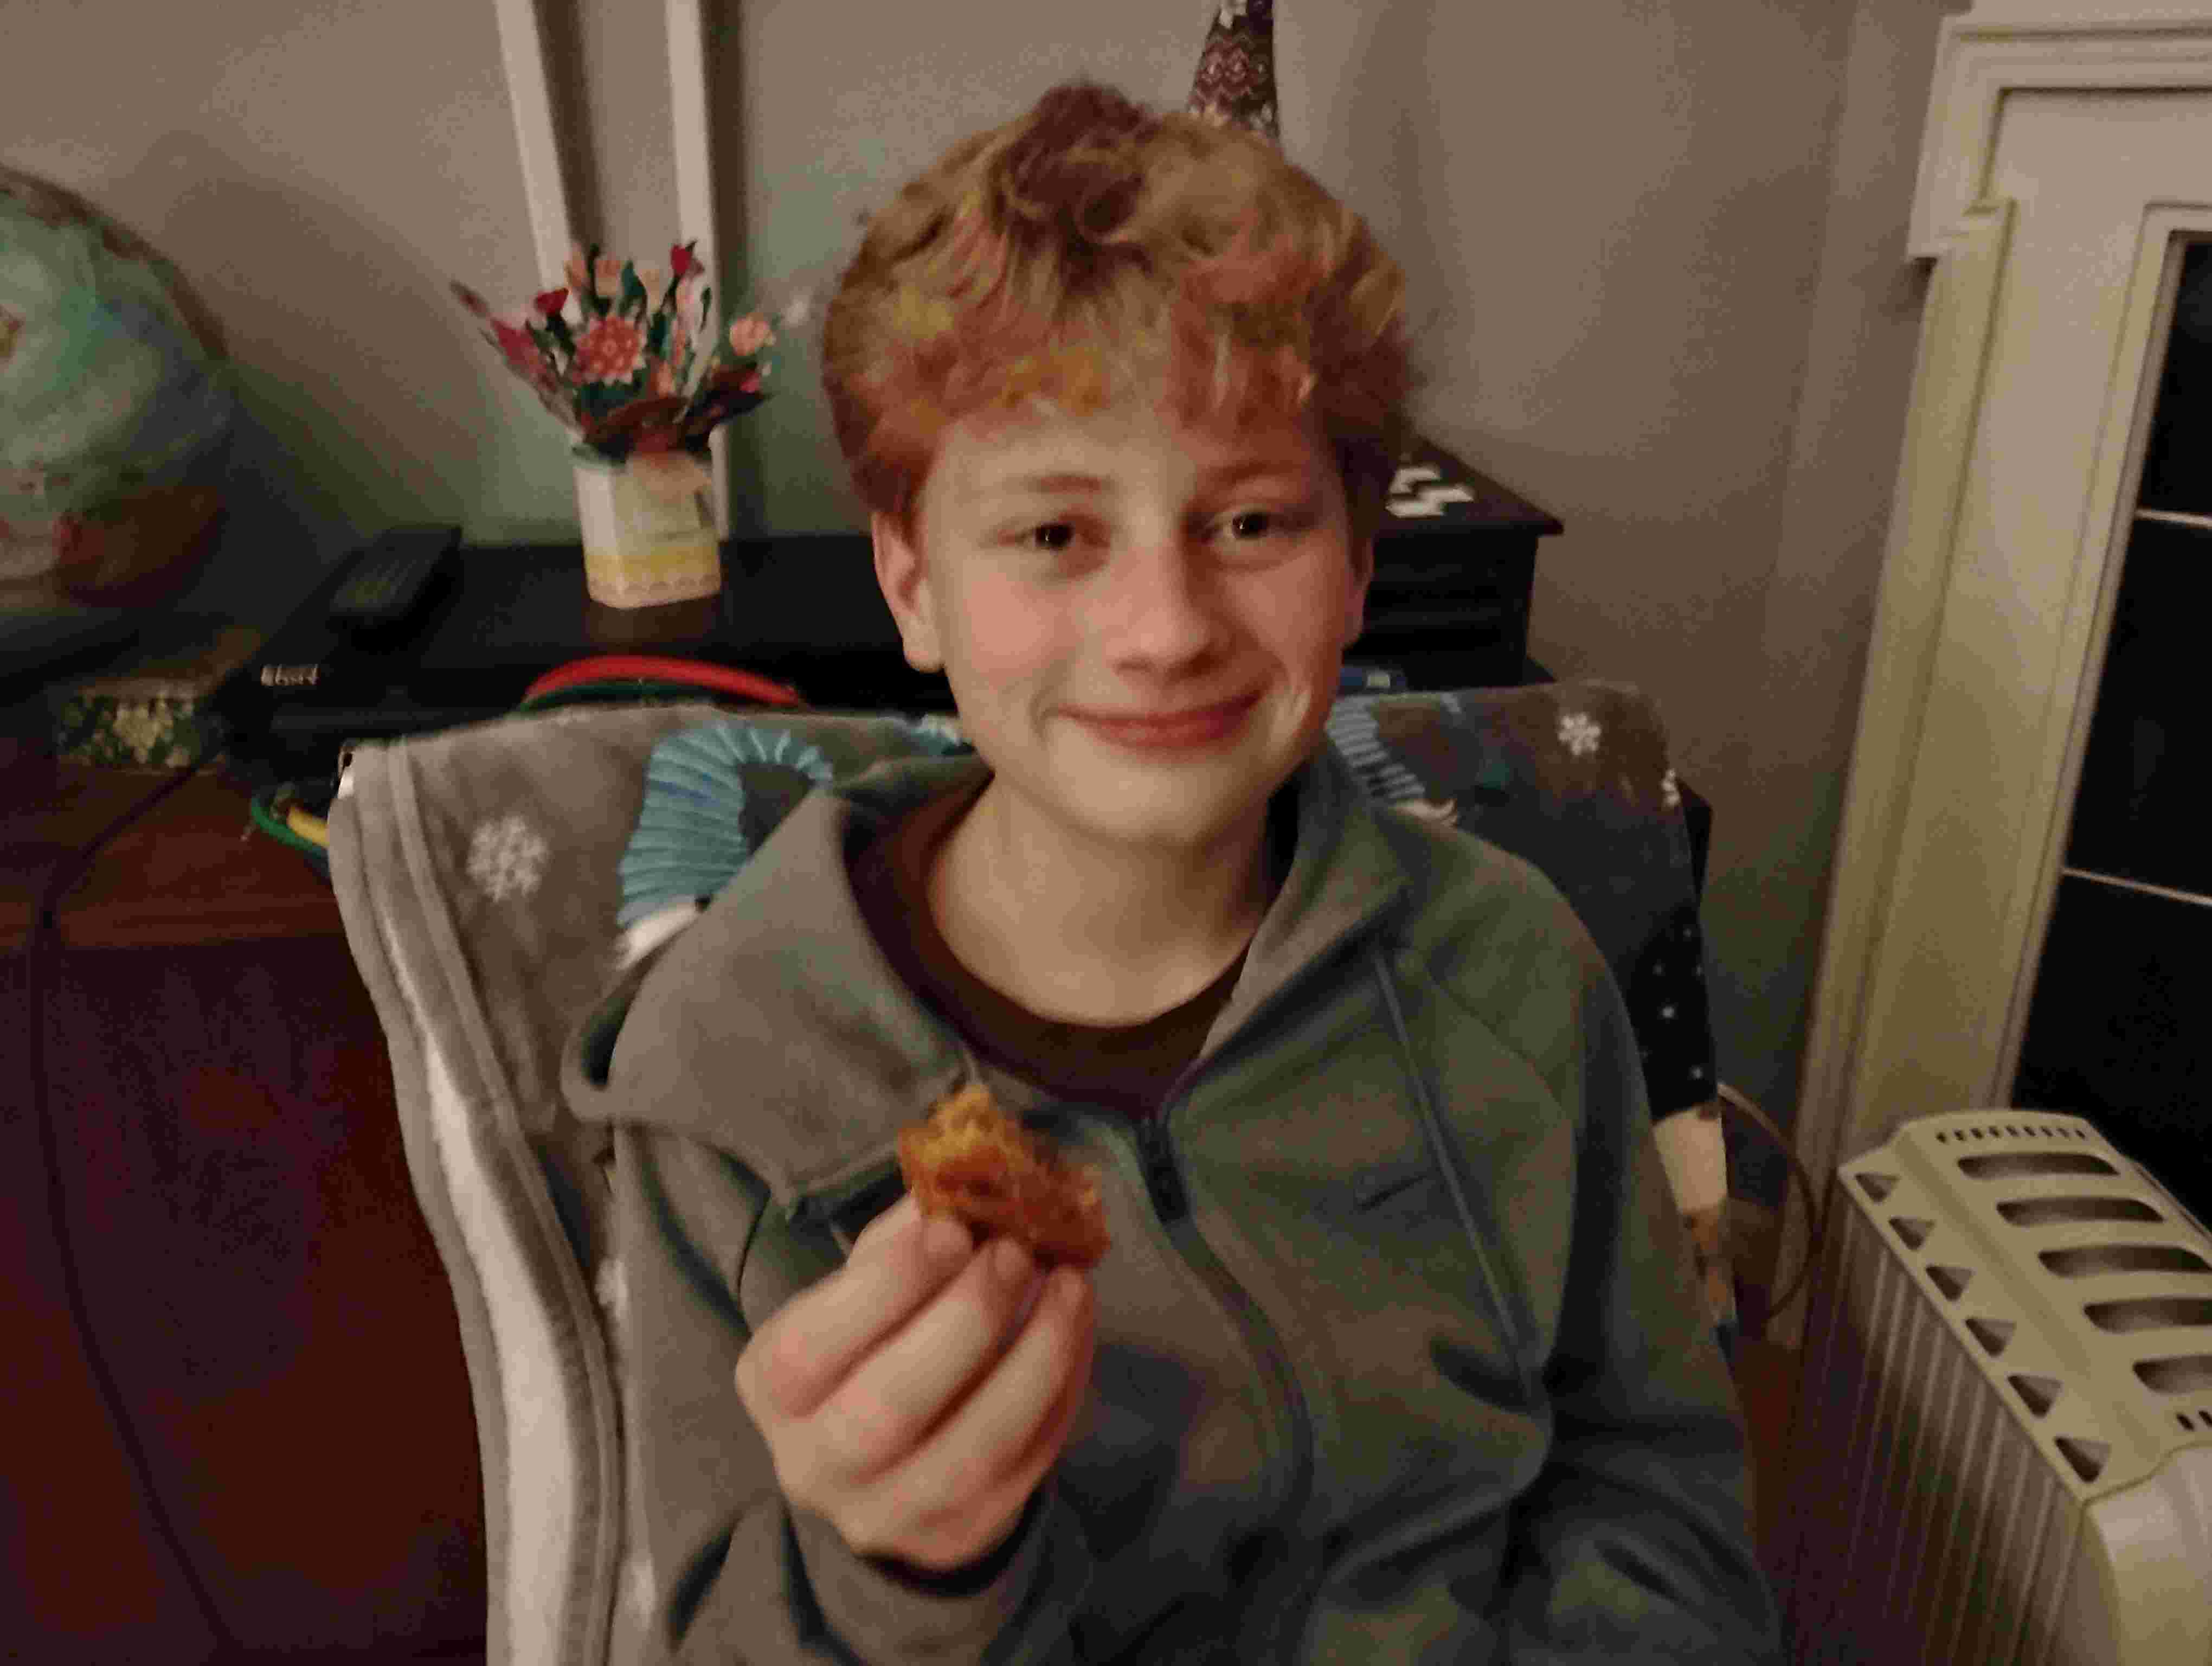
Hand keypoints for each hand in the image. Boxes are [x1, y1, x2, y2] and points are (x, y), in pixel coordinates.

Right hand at [734, 1193, 1096, 1573]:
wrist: (880, 1470)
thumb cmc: (868, 1349)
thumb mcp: (856, 1293)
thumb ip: (900, 1242)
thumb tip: (967, 1185)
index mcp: (774, 1387)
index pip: (810, 1348)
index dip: (887, 1286)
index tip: (952, 1228)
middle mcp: (817, 1464)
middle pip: (888, 1408)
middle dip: (965, 1320)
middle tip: (1016, 1254)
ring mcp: (892, 1513)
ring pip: (971, 1451)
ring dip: (1034, 1359)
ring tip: (1070, 1286)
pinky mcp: (962, 1536)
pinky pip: (1025, 1467)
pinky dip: (1061, 1391)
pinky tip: (1074, 1330)